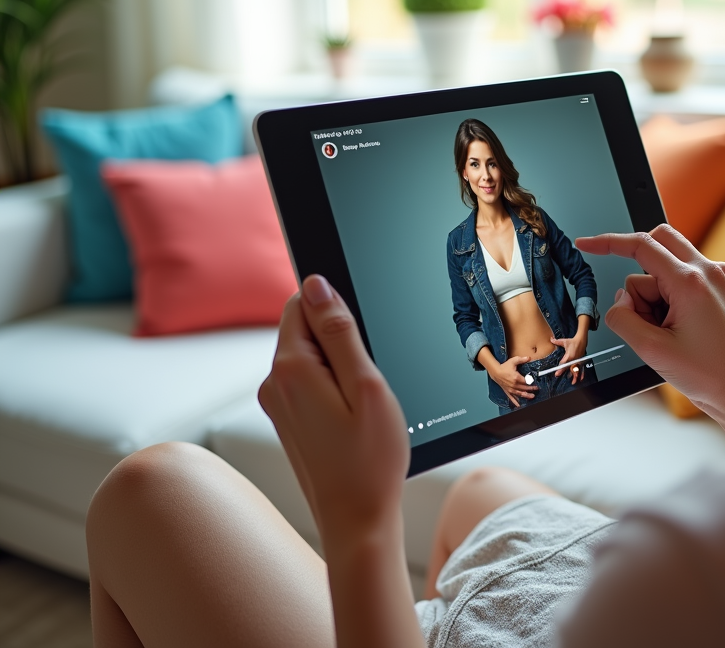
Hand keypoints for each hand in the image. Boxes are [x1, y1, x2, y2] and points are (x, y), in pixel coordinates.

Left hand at [258, 275, 409, 538]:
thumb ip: (339, 331)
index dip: (337, 309)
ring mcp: (277, 404)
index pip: (301, 302)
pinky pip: (308, 382)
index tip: (361, 338)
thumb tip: (317, 285)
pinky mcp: (286, 420)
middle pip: (304, 328)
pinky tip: (352, 417)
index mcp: (291, 368)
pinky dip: (332, 387)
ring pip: (309, 356)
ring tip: (361, 403)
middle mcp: (273, 383)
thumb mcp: (367, 385)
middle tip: (367, 378)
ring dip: (338, 366)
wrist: (356, 521)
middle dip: (339, 339)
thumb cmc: (369, 460)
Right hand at [487, 355, 537, 407]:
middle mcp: (514, 385)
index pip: (526, 382)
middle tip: (536, 389)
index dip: (532, 383)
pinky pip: (512, 398)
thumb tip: (529, 358)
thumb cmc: (504, 367)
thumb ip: (521, 359)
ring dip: (527, 396)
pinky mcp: (507, 391)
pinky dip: (516, 402)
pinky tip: (519, 405)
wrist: (495, 372)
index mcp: (516, 378)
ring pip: (520, 394)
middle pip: (524, 388)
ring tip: (532, 397)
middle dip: (531, 389)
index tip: (536, 383)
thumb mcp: (513, 361)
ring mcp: (510, 389)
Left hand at [550, 330, 587, 383]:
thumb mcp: (564, 341)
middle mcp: (574, 359)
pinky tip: (580, 378)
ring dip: (574, 376)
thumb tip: (551, 339)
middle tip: (559, 376)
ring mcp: (578, 360)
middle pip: (568, 368)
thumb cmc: (573, 341)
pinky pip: (581, 368)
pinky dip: (581, 373)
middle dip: (564, 372)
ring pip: (575, 370)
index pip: (563, 364)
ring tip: (573, 382)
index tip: (557, 374)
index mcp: (569, 355)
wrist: (581, 340)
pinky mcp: (581, 361)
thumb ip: (557, 341)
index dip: (560, 369)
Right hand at [576, 225, 724, 446]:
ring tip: (667, 334)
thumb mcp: (650, 350)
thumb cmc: (710, 375)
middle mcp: (709, 271)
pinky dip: (669, 299)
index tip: (587, 244)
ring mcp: (718, 278)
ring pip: (666, 267)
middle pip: (657, 243)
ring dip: (654, 296)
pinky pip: (681, 279)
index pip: (641, 245)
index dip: (608, 243)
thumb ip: (622, 318)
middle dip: (639, 277)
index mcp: (691, 282)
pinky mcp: (720, 288)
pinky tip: (678, 329)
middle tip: (640, 314)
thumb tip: (620, 301)